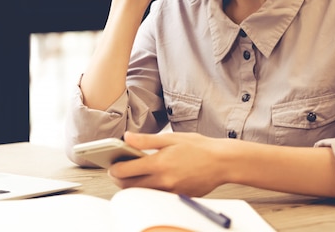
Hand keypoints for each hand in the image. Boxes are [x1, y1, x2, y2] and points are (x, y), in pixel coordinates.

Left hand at [108, 131, 224, 196]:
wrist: (222, 162)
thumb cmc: (199, 147)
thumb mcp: (171, 138)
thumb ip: (146, 140)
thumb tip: (126, 138)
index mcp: (159, 163)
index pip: (125, 171)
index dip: (114, 168)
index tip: (112, 163)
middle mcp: (163, 180)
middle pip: (129, 186)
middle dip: (119, 179)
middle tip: (118, 170)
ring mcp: (170, 191)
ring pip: (142, 193)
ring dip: (133, 185)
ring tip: (132, 173)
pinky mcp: (177, 197)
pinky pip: (156, 196)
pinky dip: (149, 189)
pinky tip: (151, 178)